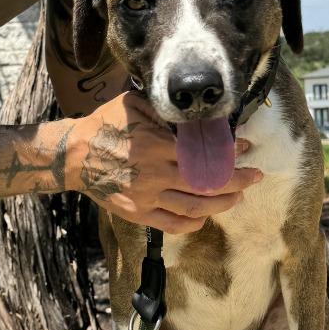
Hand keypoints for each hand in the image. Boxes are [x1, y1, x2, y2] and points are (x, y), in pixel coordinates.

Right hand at [67, 92, 261, 233]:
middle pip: (206, 184)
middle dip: (237, 181)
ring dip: (222, 203)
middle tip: (254, 176)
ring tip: (237, 196)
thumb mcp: (136, 105)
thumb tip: (198, 115)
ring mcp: (146, 197)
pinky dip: (194, 223)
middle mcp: (154, 174)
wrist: (74, 154)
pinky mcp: (138, 213)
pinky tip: (206, 215)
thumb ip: (165, 111)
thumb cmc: (106, 124)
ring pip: (195, 207)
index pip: (203, 153)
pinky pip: (173, 224)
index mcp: (155, 145)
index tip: (245, 148)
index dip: (230, 153)